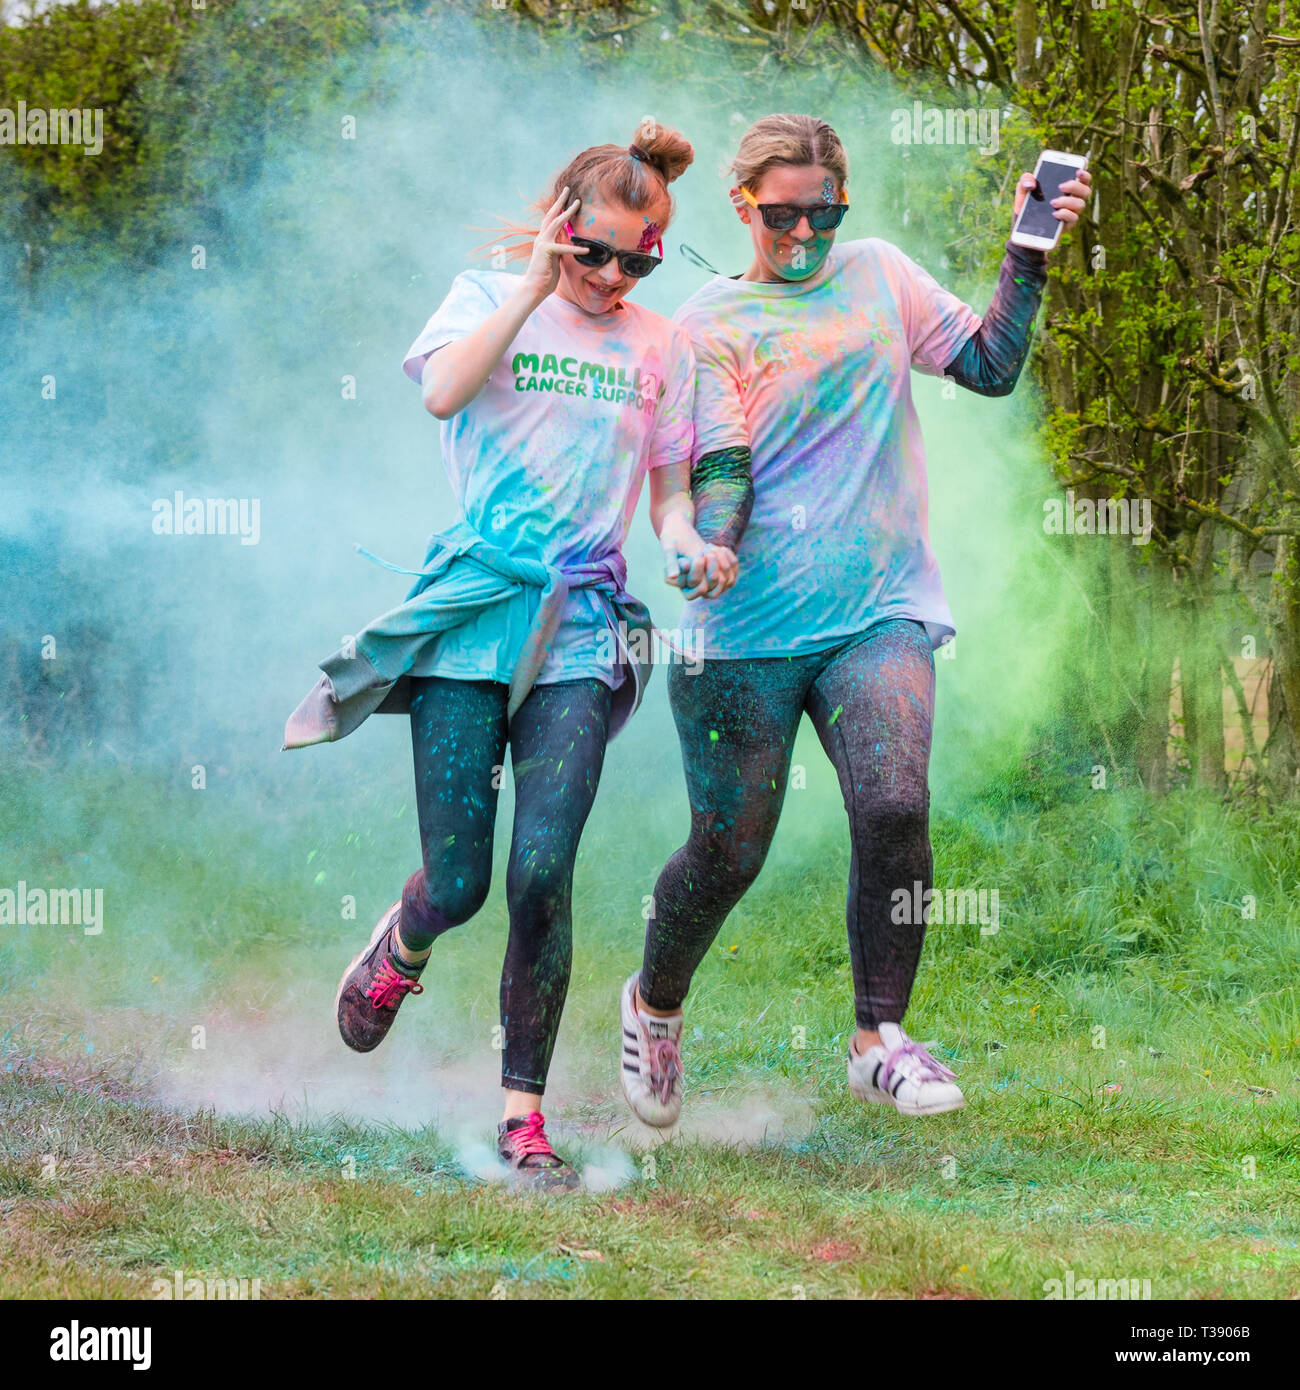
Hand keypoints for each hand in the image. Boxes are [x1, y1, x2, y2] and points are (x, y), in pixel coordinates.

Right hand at [521, 186, 583, 301]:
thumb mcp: (556, 260)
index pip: (551, 220)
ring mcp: (543, 244)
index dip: (558, 208)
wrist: (533, 288)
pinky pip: (563, 248)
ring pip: (556, 223)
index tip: (565, 198)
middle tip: (568, 189)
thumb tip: (570, 246)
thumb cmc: (545, 277)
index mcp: (544, 239)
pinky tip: (587, 250)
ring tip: (578, 204)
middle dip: (560, 201)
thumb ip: (560, 250)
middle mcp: (542, 238)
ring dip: (567, 213)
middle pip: (551, 215)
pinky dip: (575, 249)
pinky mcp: (546, 252)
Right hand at [662, 526, 737, 599]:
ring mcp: (711, 584)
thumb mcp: (669, 549)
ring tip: (709, 547)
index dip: (699, 574)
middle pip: (713, 586)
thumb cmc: (673, 540)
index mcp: (684, 587)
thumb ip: (671, 563)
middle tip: (705, 551)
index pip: (696, 590)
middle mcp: (698, 589)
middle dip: (712, 568)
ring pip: (725, 581)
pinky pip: (732, 574)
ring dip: (721, 562)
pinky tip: (720, 547)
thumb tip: (673, 577)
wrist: (683, 533)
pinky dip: (729, 559)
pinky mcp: (721, 576)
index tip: (698, 556)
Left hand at [1012, 167, 1091, 249]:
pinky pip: (1073, 218)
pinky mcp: (1067, 224)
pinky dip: (1064, 214)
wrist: (1022, 226)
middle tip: (1060, 186)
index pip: (1083, 179)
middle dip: (1075, 186)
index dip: (1084, 174)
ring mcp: (1072, 212)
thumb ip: (1025, 179)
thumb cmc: (1027, 203)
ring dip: (1067, 201)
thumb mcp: (1023, 189)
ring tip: (1053, 202)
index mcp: (1068, 187)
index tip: (1078, 171)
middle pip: (1085, 191)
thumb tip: (1030, 184)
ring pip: (1080, 204)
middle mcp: (1073, 199)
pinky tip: (1054, 214)